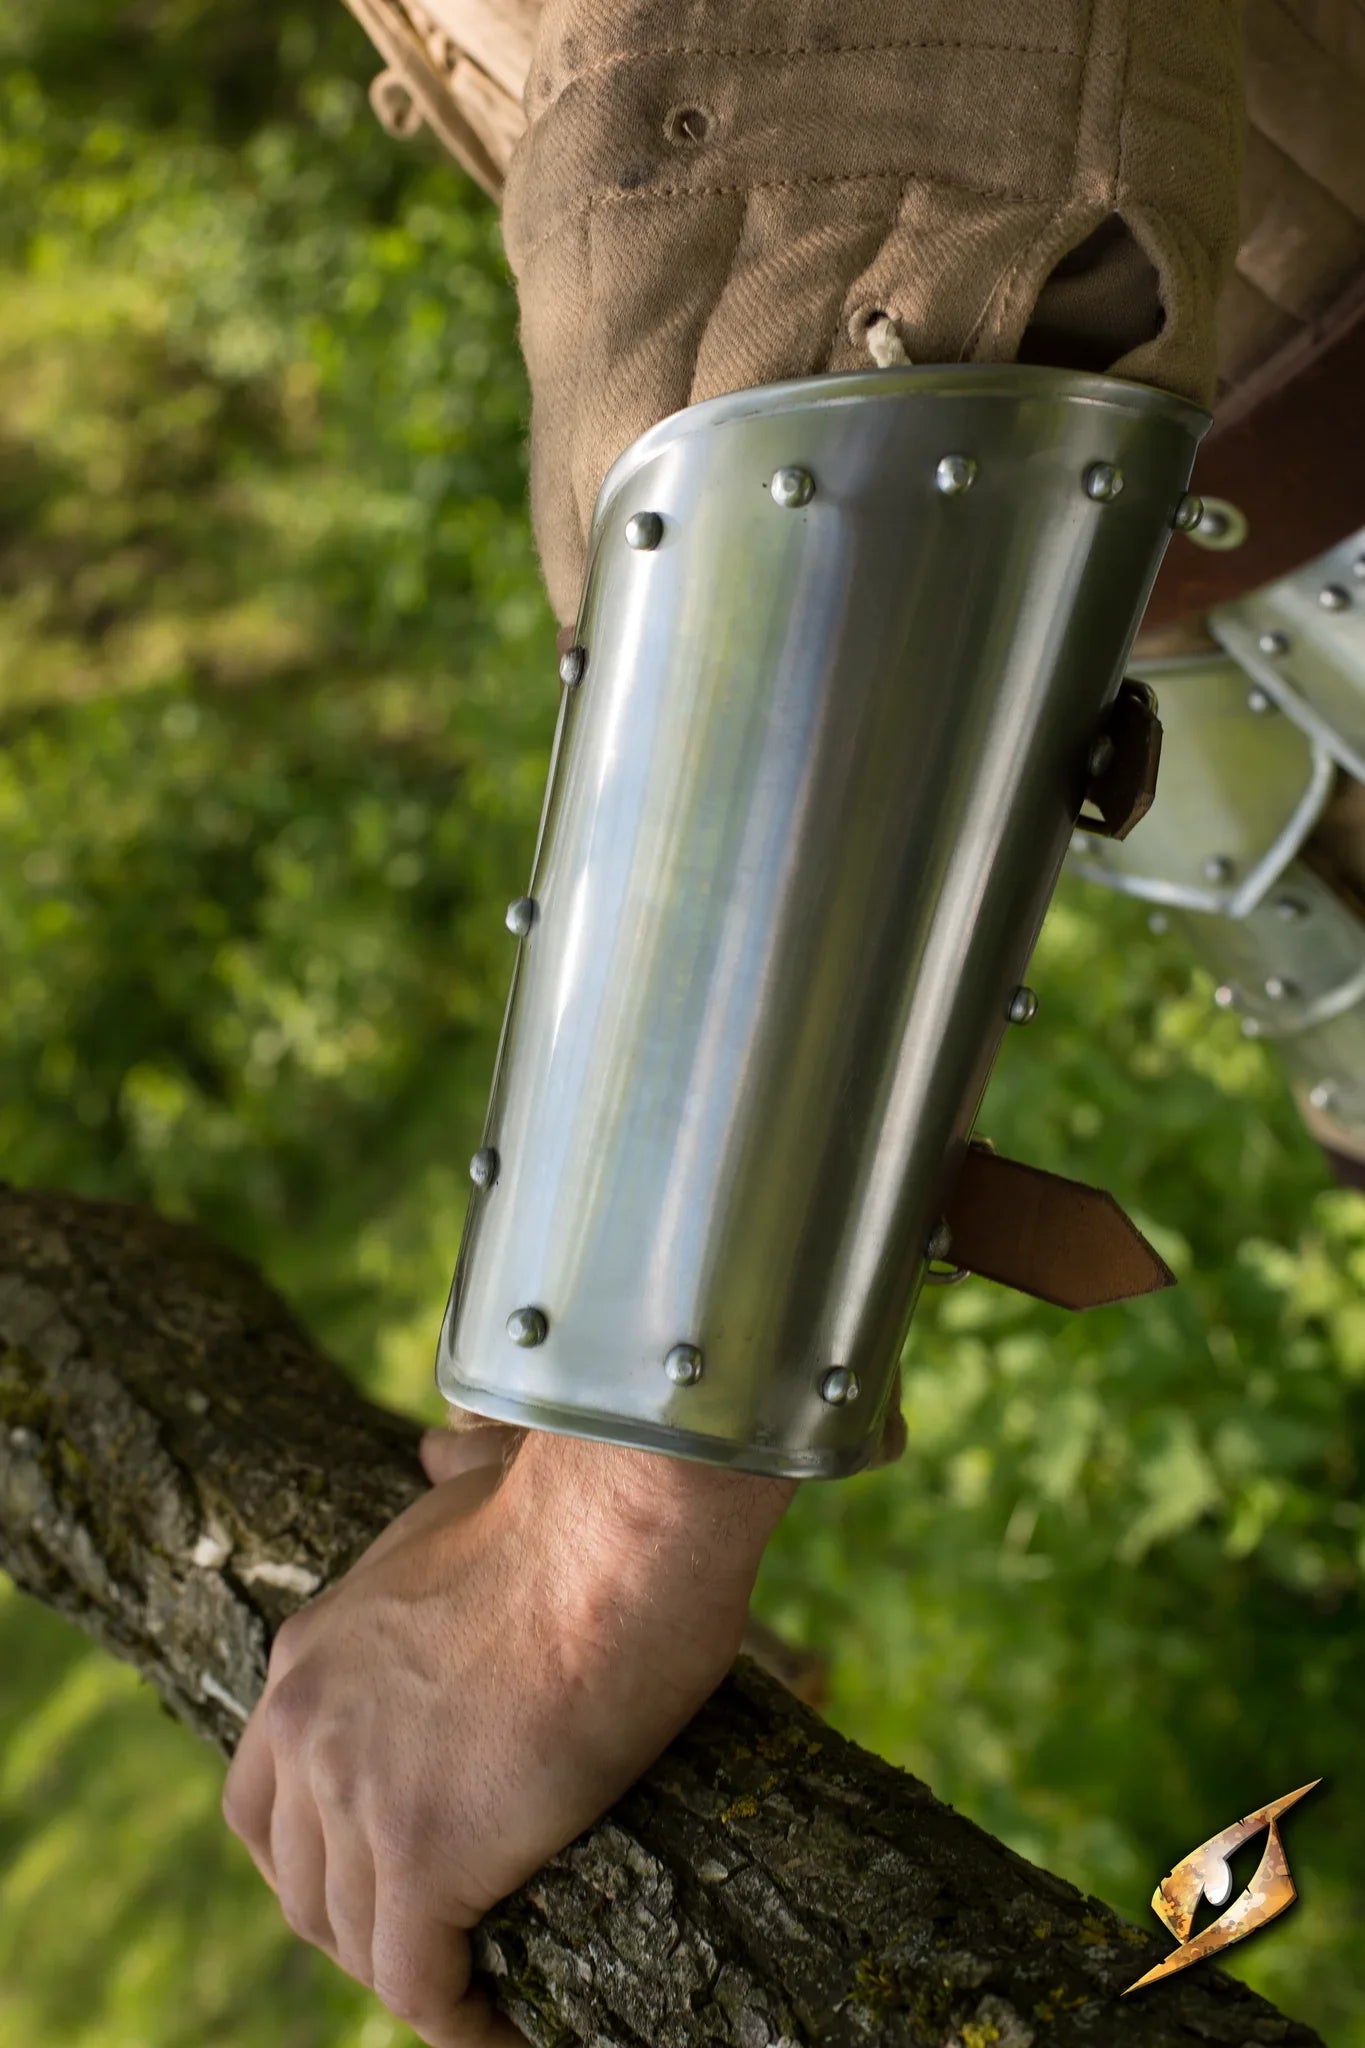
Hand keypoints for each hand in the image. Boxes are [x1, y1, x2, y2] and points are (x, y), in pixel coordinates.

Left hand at [221, 1422, 793, 2045]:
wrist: (619, 1524)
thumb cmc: (578, 1504)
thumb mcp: (472, 1485)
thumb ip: (439, 1482)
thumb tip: (438, 1438)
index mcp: (310, 1652)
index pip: (262, 1798)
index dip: (312, 1859)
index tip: (377, 1884)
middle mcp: (309, 1724)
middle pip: (299, 1881)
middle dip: (362, 1926)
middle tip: (444, 1947)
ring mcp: (358, 1793)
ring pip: (359, 1941)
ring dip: (419, 1978)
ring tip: (485, 1993)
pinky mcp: (426, 1856)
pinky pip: (421, 1987)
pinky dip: (465, 2026)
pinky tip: (506, 2035)